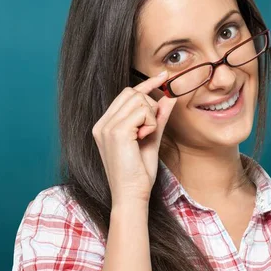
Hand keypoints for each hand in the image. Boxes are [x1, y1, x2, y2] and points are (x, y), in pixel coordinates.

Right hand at [92, 71, 177, 205]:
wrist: (131, 194)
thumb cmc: (140, 173)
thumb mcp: (151, 140)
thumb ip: (158, 118)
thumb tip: (168, 98)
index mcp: (105, 125)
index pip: (126, 94)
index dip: (146, 84)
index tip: (164, 76)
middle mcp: (102, 123)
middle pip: (133, 93)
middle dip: (150, 106)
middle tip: (150, 130)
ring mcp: (106, 126)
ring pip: (139, 100)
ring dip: (151, 117)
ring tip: (145, 137)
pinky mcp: (116, 131)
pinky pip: (143, 111)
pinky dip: (151, 124)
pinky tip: (144, 139)